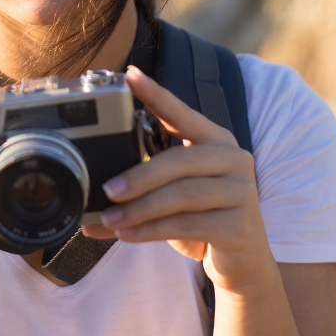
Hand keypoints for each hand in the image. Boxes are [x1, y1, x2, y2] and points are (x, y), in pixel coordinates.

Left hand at [81, 66, 274, 295]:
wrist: (242, 259)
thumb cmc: (203, 217)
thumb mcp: (177, 192)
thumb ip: (147, 184)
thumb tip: (93, 195)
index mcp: (216, 140)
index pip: (181, 113)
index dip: (156, 94)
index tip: (129, 76)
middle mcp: (234, 159)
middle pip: (180, 160)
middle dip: (139, 176)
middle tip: (107, 189)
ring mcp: (242, 191)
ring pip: (182, 195)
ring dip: (140, 209)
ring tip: (110, 218)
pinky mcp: (239, 226)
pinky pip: (187, 225)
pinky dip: (151, 230)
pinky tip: (127, 235)